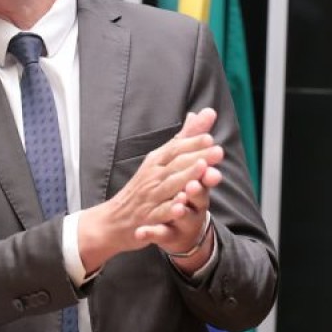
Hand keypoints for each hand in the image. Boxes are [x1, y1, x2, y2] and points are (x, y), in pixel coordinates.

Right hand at [77, 109, 222, 271]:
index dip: (193, 143)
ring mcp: (150, 197)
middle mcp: (153, 176)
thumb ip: (186, 138)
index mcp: (156, 161)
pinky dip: (170, 210)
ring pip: (170, 185)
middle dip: (197, 156)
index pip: (176, 148)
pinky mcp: (149, 219)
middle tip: (218, 151)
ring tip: (202, 169)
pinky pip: (160, 214)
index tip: (210, 137)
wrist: (113, 220)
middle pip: (176, 164)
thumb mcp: (161, 160)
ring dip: (186, 176)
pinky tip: (182, 207)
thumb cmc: (142, 187)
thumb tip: (205, 112)